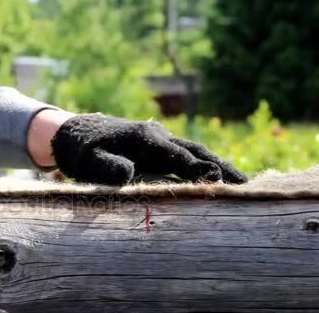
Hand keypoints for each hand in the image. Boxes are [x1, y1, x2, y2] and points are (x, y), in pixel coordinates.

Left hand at [50, 113, 246, 184]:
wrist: (72, 132)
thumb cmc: (80, 151)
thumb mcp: (89, 161)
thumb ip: (107, 167)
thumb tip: (130, 174)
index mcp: (145, 139)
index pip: (179, 157)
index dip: (200, 170)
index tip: (221, 181)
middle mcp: (157, 135)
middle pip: (196, 152)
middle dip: (221, 167)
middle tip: (247, 186)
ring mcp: (159, 138)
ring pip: (194, 152)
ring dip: (217, 165)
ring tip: (241, 183)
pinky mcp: (155, 145)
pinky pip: (184, 155)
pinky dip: (202, 164)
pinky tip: (213, 177)